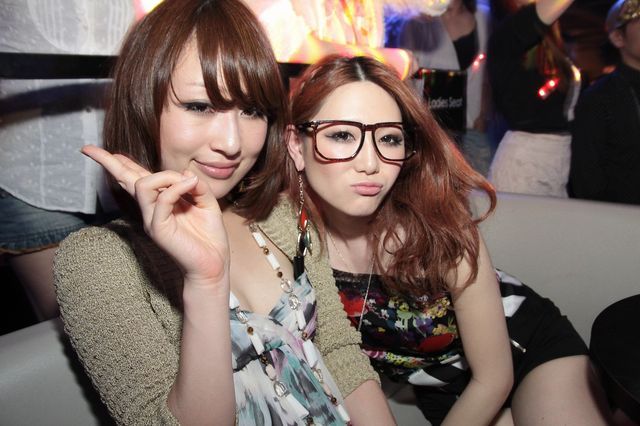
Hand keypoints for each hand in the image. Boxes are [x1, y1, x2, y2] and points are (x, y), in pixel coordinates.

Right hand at [82, 145, 228, 286]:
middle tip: (87, 149)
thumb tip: (185, 173)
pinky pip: (162, 199)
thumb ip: (196, 186)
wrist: (213, 263)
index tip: (106, 152)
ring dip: (167, 176)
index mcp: (160, 201)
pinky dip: (177, 187)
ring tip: (188, 181)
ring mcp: (152, 219)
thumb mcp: (206, 203)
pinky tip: (192, 185)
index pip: (137, 178)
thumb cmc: (209, 236)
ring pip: (143, 185)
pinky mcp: (158, 228)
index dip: (122, 163)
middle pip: (125, 180)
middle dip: (108, 162)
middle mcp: (151, 209)